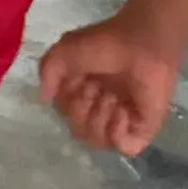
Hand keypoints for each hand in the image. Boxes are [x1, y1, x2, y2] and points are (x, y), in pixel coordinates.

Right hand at [38, 13, 180, 156]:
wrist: (143, 41)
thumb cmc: (106, 43)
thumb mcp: (65, 49)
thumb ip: (48, 71)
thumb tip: (44, 98)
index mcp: (82, 91)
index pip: (64, 113)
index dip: (67, 100)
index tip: (79, 80)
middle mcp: (100, 108)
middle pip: (78, 130)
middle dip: (81, 111)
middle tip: (95, 89)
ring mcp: (121, 120)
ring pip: (96, 141)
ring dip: (98, 120)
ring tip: (111, 98)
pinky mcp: (142, 128)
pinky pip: (123, 148)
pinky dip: (116, 133)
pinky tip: (121, 112)